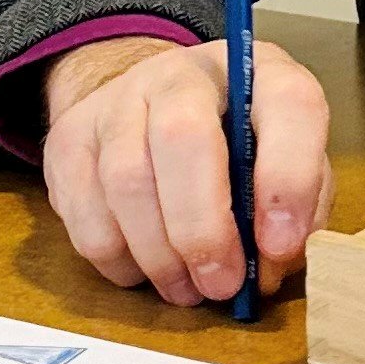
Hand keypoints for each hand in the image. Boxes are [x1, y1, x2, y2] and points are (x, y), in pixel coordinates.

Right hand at [39, 36, 334, 305]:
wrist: (150, 109)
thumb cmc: (236, 152)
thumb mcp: (286, 169)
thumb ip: (295, 215)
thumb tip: (270, 266)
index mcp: (257, 74)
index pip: (287, 102)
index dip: (288, 178)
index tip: (279, 246)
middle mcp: (183, 74)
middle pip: (183, 136)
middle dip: (203, 228)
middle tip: (222, 285)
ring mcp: (116, 101)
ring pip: (125, 180)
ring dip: (160, 255)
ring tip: (187, 289)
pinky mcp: (68, 138)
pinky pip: (84, 213)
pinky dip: (119, 258)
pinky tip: (145, 267)